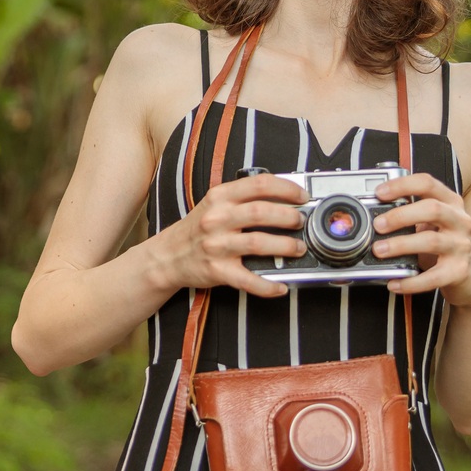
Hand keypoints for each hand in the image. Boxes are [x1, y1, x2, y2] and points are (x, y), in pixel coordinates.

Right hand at [150, 173, 305, 298]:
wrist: (169, 256)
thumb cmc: (198, 229)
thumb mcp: (215, 204)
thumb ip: (243, 198)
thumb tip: (284, 198)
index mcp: (220, 197)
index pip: (259, 184)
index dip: (286, 189)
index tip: (302, 197)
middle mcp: (217, 218)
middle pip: (260, 212)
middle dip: (289, 217)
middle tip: (301, 222)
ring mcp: (216, 245)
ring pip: (257, 242)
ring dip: (285, 246)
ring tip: (298, 248)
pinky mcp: (217, 270)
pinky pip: (247, 279)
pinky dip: (267, 285)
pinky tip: (280, 286)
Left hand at [371, 173, 470, 311]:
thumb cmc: (447, 245)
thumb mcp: (434, 223)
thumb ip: (412, 213)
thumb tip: (374, 213)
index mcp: (451, 203)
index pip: (428, 183)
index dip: (402, 185)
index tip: (380, 193)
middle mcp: (460, 221)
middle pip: (432, 209)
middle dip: (401, 215)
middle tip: (378, 225)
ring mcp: (461, 246)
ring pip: (431, 241)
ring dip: (401, 245)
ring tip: (379, 250)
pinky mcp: (459, 271)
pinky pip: (433, 276)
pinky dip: (411, 281)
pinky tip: (394, 283)